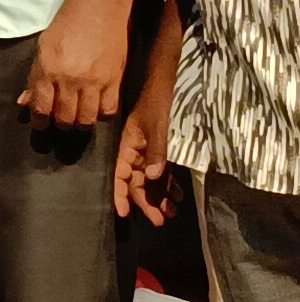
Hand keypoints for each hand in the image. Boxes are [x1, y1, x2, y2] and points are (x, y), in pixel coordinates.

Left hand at [18, 0, 127, 130]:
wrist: (98, 8)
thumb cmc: (67, 25)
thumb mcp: (43, 47)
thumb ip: (34, 77)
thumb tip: (24, 103)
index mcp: (48, 69)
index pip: (41, 108)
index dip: (39, 121)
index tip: (41, 124)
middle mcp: (70, 79)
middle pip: (64, 118)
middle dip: (60, 124)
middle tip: (60, 121)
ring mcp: (94, 81)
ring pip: (86, 120)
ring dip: (80, 123)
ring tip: (77, 118)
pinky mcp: (115, 81)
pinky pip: (108, 111)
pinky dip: (101, 114)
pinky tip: (96, 108)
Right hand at [114, 82, 178, 225]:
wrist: (174, 81)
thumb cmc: (162, 101)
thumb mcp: (159, 126)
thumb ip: (155, 151)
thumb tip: (153, 177)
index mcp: (129, 144)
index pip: (121, 173)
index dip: (121, 194)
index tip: (123, 213)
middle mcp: (138, 150)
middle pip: (137, 181)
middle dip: (146, 201)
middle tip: (160, 220)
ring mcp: (151, 150)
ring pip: (152, 179)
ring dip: (160, 196)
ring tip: (172, 211)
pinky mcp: (166, 149)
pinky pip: (164, 171)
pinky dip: (170, 184)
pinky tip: (179, 194)